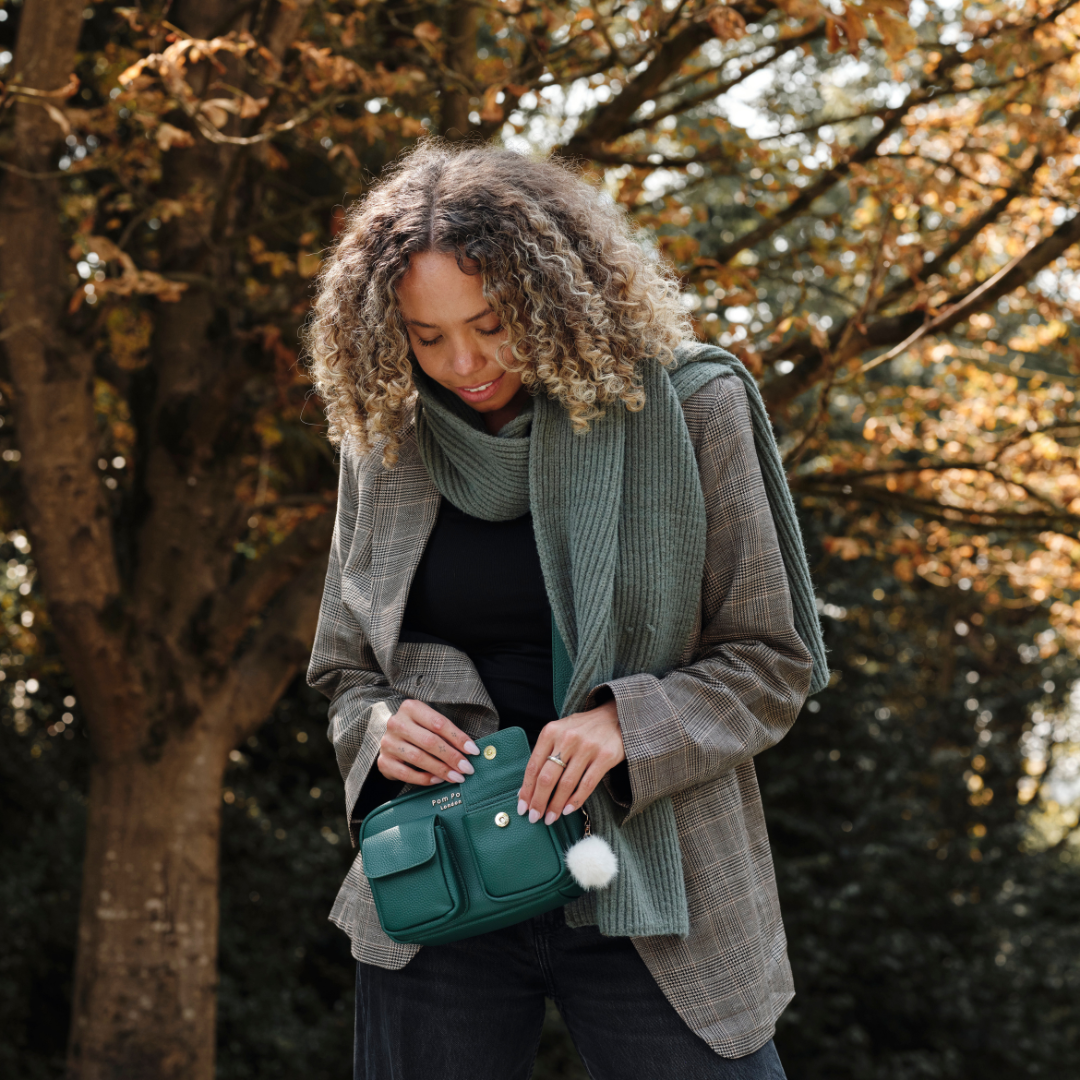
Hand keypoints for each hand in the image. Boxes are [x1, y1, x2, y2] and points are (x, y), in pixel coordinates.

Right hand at [377, 699, 480, 785]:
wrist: (392, 741)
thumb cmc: (419, 731)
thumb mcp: (429, 723)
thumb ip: (447, 732)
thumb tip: (471, 750)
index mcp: (411, 708)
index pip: (438, 723)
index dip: (458, 738)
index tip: (474, 751)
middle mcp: (397, 723)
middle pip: (429, 741)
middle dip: (452, 757)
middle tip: (467, 768)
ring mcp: (388, 742)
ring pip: (418, 758)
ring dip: (441, 770)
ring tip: (457, 777)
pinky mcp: (384, 761)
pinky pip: (406, 774)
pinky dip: (424, 779)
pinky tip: (438, 780)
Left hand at [517, 700, 624, 824]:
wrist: (615, 716)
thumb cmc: (582, 729)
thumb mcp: (560, 732)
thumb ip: (545, 754)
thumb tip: (527, 788)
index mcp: (551, 731)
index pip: (533, 766)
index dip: (526, 789)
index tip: (522, 807)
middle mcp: (567, 738)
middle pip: (547, 777)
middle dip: (538, 801)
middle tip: (534, 818)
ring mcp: (587, 747)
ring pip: (566, 784)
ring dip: (556, 805)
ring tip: (550, 818)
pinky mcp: (605, 756)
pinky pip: (587, 784)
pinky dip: (576, 800)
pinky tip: (568, 810)